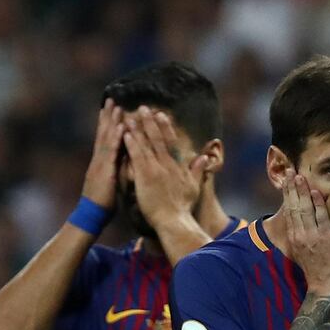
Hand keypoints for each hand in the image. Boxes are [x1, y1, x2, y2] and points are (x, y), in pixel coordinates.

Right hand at [81, 98, 123, 209]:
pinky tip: (121, 126)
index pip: (104, 139)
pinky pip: (111, 151)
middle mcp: (98, 160)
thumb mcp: (111, 183)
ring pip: (106, 138)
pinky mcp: (104, 170)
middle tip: (111, 99)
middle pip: (103, 133)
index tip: (112, 109)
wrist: (91, 215)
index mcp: (101, 163)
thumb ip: (114, 171)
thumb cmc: (102, 203)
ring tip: (116, 106)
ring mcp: (100, 163)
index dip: (107, 124)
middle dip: (107, 116)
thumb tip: (123, 163)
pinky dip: (116, 137)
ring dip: (111, 121)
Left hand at [123, 107, 206, 227]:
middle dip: (150, 122)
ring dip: (138, 129)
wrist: (174, 221)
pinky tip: (125, 133)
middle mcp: (168, 164)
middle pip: (158, 139)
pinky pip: (137, 156)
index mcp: (178, 167)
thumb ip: (197, 171)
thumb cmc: (183, 208)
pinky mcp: (145, 176)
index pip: (172, 142)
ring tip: (130, 116)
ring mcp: (156, 169)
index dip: (166, 127)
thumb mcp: (194, 187)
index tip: (161, 115)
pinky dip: (132, 144)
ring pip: (146, 145)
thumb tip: (204, 158)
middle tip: (143, 108)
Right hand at [283, 169, 329, 296]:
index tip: (287, 181)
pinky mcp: (325, 238)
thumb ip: (300, 236)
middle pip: (293, 207)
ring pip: (304, 209)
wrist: (325, 287)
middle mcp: (299, 235)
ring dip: (302, 191)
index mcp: (294, 238)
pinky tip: (315, 191)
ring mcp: (311, 236)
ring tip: (299, 176)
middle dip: (291, 188)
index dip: (288, 194)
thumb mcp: (302, 251)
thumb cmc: (317, 270)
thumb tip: (297, 224)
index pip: (289, 211)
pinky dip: (318, 203)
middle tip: (290, 172)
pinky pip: (320, 217)